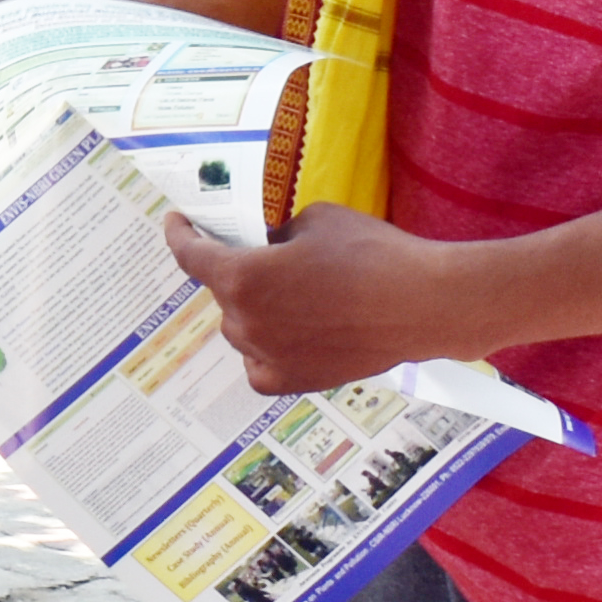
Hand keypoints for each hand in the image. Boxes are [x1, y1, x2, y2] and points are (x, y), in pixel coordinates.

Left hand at [166, 204, 466, 397]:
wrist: (423, 304)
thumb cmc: (372, 254)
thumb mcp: (315, 220)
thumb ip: (278, 233)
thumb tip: (268, 246)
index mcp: (242, 278)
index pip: (191, 255)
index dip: (180, 234)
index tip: (178, 223)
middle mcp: (245, 322)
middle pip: (224, 292)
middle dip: (239, 272)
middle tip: (270, 259)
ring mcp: (266, 356)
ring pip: (242, 329)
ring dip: (254, 310)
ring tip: (296, 295)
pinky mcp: (292, 381)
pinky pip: (259, 363)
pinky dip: (265, 349)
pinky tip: (290, 334)